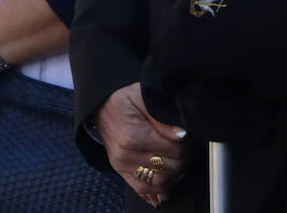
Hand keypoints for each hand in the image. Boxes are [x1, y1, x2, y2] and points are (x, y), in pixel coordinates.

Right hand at [94, 83, 190, 207]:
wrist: (100, 106)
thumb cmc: (122, 100)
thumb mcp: (142, 96)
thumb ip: (162, 115)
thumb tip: (180, 135)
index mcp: (134, 136)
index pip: (175, 150)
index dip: (187, 144)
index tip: (186, 136)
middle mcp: (126, 154)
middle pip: (170, 167)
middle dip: (183, 158)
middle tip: (184, 146)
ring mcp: (122, 164)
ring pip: (160, 182)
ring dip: (174, 174)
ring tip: (177, 160)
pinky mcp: (120, 169)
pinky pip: (143, 188)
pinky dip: (157, 190)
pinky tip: (166, 184)